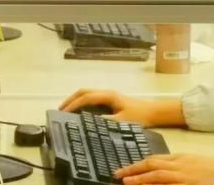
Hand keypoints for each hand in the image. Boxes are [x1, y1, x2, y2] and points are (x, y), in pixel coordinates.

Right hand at [59, 89, 185, 127]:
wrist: (154, 112)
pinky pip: (92, 98)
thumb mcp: (122, 121)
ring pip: (87, 94)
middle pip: (84, 92)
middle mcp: (107, 93)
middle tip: (59, 110)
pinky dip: (82, 102)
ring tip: (65, 110)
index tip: (63, 112)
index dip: (73, 104)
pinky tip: (79, 112)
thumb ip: (106, 121)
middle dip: (71, 99)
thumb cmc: (140, 116)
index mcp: (109, 96)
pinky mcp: (110, 100)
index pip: (86, 97)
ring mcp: (108, 95)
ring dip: (75, 100)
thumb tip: (90, 122)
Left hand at [115, 154, 213, 184]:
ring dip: (141, 178)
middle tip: (119, 174)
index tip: (126, 169)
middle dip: (134, 169)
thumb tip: (160, 168)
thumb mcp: (193, 162)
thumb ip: (177, 164)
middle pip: (152, 164)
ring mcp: (184, 176)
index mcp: (180, 157)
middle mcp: (180, 165)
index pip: (154, 159)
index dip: (138, 164)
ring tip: (126, 181)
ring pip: (158, 175)